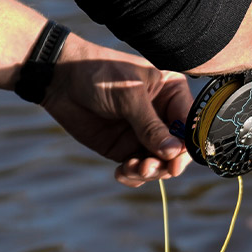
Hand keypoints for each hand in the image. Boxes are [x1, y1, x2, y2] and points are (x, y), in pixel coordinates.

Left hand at [41, 38, 195, 186]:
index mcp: (172, 94)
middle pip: (178, 150)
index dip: (187, 145)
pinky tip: (122, 173)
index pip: (190, 124)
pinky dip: (134, 176)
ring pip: (159, 164)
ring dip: (149, 172)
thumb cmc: (99, 74)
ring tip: (134, 168)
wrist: (61, 80)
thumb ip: (150, 125)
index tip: (176, 160)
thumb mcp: (128, 95)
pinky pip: (138, 169)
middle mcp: (162, 116)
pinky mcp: (124, 148)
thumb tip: (173, 153)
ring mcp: (144, 134)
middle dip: (167, 163)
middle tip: (151, 167)